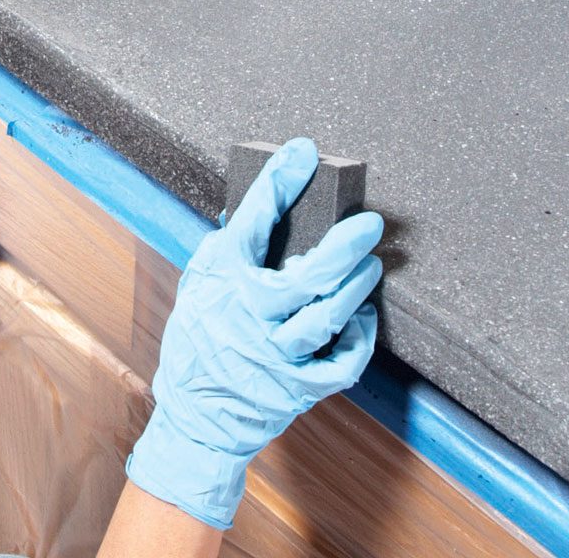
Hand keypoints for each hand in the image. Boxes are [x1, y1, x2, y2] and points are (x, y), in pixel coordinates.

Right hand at [125, 139, 382, 528]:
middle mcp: (252, 316)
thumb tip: (256, 207)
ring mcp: (277, 354)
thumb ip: (227, 248)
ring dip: (356, 288)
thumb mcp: (200, 284)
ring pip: (328, 318)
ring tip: (372, 265)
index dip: (279, 181)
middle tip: (369, 223)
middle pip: (308, 276)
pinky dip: (358, 339)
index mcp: (225, 280)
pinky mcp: (299, 386)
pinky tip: (363, 317)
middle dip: (344, 246)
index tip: (303, 152)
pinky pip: (341, 363)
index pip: (252, 220)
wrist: (197, 416)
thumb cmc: (198, 341)